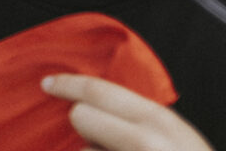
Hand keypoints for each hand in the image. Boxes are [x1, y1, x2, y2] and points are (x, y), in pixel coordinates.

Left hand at [43, 74, 211, 150]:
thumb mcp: (177, 136)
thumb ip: (142, 119)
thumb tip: (94, 103)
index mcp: (160, 122)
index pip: (99, 91)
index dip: (68, 83)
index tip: (48, 83)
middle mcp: (145, 141)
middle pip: (81, 116)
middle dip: (86, 126)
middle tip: (108, 140)